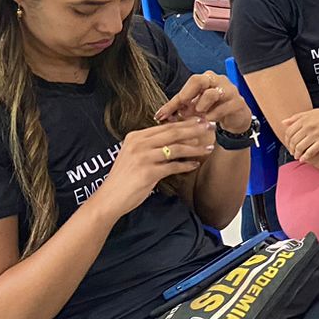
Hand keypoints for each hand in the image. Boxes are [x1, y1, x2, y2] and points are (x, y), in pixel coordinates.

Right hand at [90, 121, 215, 219]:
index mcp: (135, 137)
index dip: (185, 123)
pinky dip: (186, 165)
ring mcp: (143, 158)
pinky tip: (195, 164)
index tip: (200, 121)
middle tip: (210, 127)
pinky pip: (173, 166)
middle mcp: (138, 144)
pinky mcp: (148, 172)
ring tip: (208, 148)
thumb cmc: (124, 178)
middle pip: (172, 133)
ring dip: (194, 148)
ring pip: (175, 148)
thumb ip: (150, 145)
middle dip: (194, 129)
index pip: (165, 126)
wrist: (109, 198)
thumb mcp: (134, 155)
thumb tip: (176, 139)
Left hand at [156, 72, 252, 133]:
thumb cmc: (213, 109)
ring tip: (199, 115)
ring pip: (212, 94)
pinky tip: (209, 120)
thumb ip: (180, 109)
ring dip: (201, 107)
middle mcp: (218, 80)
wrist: (235, 118)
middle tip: (183, 110)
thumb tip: (160, 116)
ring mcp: (230, 91)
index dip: (174, 100)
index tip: (161, 114)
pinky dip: (213, 116)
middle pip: (199, 80)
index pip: (188, 84)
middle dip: (187, 96)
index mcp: (206, 79)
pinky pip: (223, 108)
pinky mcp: (238, 103)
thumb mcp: (194, 108)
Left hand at [282, 106, 318, 162]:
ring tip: (297, 156)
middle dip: (291, 148)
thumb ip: (297, 117)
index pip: (289, 132)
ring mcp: (316, 133)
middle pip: (293, 140)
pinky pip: (311, 151)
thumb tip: (283, 122)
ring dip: (297, 154)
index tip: (289, 145)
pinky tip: (304, 159)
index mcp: (304, 119)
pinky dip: (306, 157)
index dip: (287, 140)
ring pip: (300, 147)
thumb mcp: (312, 112)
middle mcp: (308, 125)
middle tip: (292, 152)